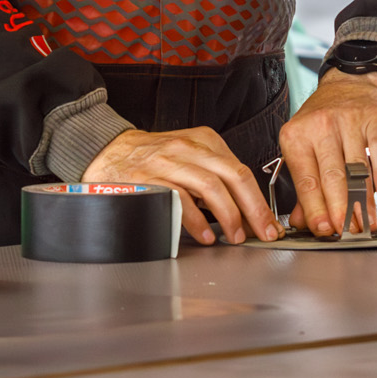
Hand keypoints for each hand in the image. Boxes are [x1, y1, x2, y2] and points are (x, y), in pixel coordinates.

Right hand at [83, 125, 278, 244]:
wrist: (108, 151)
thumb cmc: (154, 160)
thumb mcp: (189, 156)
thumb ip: (215, 175)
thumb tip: (246, 210)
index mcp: (204, 140)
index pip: (241, 170)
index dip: (259, 200)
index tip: (269, 223)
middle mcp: (189, 147)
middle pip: (233, 176)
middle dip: (253, 208)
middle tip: (263, 232)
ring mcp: (168, 161)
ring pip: (210, 186)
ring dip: (228, 215)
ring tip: (235, 236)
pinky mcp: (149, 178)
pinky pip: (179, 198)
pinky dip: (196, 220)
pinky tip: (205, 236)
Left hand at [279, 71, 376, 237]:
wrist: (348, 84)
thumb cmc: (323, 120)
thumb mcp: (303, 146)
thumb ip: (303, 186)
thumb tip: (301, 222)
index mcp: (296, 137)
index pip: (306, 181)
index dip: (316, 209)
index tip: (324, 229)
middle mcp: (320, 127)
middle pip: (332, 177)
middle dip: (341, 210)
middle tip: (348, 232)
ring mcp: (348, 121)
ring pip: (357, 169)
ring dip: (364, 202)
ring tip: (368, 223)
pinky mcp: (374, 119)